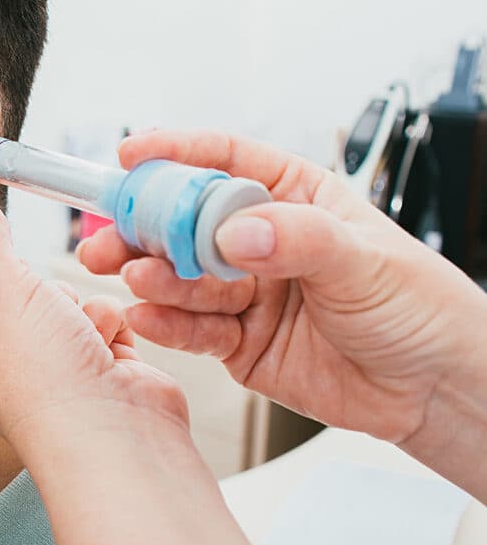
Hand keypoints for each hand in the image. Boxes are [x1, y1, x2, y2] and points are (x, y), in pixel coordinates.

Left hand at [0, 182, 187, 448]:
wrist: (121, 438)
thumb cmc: (48, 382)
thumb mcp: (4, 294)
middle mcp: (3, 359)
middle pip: (12, 282)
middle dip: (33, 280)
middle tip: (35, 280)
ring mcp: (54, 362)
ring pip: (62, 294)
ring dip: (74, 304)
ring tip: (76, 336)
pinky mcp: (99, 362)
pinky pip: (99, 314)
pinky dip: (106, 324)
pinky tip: (107, 350)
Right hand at [77, 129, 486, 448]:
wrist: (436, 389)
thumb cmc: (420, 308)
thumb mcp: (365, 261)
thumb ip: (297, 241)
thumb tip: (234, 233)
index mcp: (292, 197)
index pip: (224, 162)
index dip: (175, 155)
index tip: (132, 157)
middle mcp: (260, 241)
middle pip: (185, 222)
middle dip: (143, 227)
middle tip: (109, 234)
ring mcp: (245, 292)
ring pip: (182, 277)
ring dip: (153, 276)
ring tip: (136, 276)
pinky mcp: (236, 343)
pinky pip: (191, 329)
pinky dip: (166, 323)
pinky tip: (148, 315)